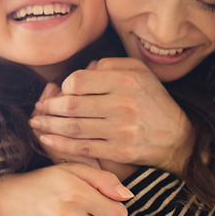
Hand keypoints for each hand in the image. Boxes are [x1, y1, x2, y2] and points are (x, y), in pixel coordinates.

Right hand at [0, 163, 132, 215]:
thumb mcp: (72, 170)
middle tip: (85, 213)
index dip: (114, 210)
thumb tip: (128, 196)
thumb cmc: (44, 183)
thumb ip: (104, 178)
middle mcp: (66, 215)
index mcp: (76, 192)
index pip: (120, 215)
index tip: (101, 205)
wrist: (6, 203)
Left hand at [30, 57, 193, 175]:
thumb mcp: (139, 72)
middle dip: (48, 108)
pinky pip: (83, 148)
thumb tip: (83, 69)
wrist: (178, 138)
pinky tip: (47, 140)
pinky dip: (61, 144)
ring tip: (36, 123)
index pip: (78, 81)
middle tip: (38, 109)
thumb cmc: (152, 101)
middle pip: (71, 105)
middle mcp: (123, 104)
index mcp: (125, 80)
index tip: (57, 93)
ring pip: (74, 127)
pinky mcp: (120, 151)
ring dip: (49, 126)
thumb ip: (110, 64)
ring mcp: (121, 130)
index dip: (62, 88)